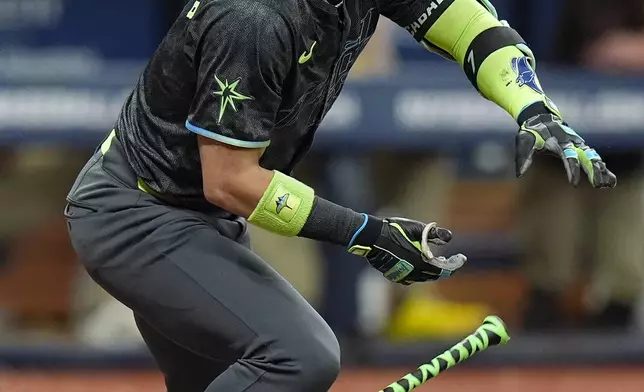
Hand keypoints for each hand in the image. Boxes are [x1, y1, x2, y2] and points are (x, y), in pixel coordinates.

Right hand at [348, 216, 466, 284]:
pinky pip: (411, 277)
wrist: (371, 237)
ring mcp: (402, 275)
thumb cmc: (394, 230)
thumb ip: (435, 234)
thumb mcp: (417, 229)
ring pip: (423, 277)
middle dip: (445, 268)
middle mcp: (413, 273)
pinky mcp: (393, 274)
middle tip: (450, 259)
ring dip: (432, 270)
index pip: (445, 269)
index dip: (456, 264)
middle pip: (435, 275)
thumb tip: (450, 237)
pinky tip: (419, 263)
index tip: (462, 258)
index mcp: (421, 263)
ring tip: (437, 260)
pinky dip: (420, 272)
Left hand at [515, 113, 616, 187]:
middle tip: (599, 185)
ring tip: (608, 184)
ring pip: (592, 157)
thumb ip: (523, 157)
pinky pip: (593, 156)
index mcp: (559, 143)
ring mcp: (577, 144)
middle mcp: (571, 143)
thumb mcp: (524, 142)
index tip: (574, 183)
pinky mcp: (580, 146)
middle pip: (585, 157)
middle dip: (593, 170)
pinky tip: (609, 179)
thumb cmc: (531, 131)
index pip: (568, 157)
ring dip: (600, 170)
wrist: (540, 117)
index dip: (572, 169)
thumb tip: (519, 174)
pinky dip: (601, 166)